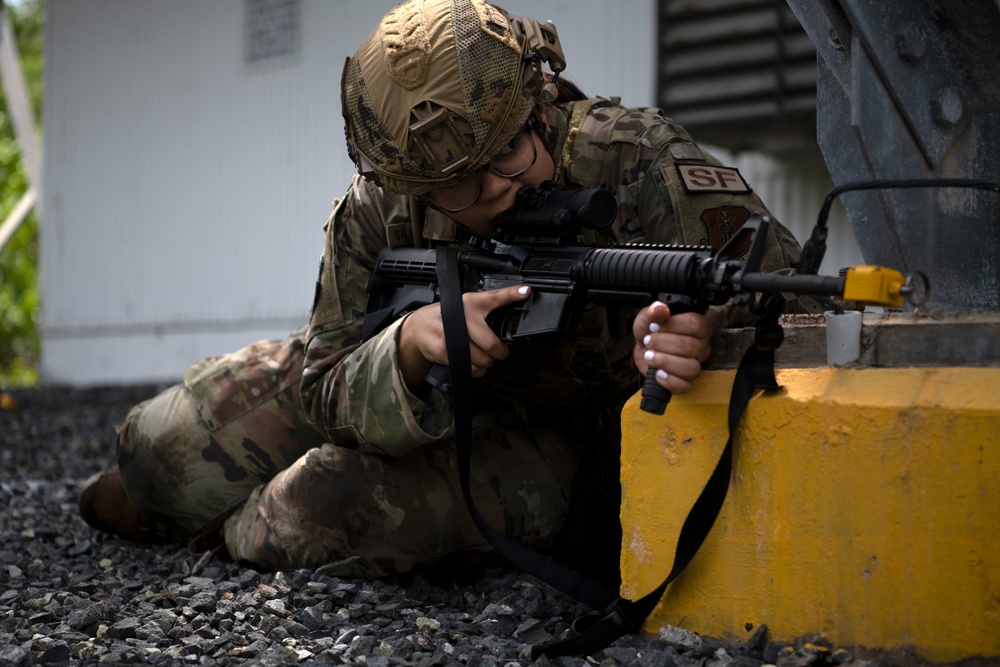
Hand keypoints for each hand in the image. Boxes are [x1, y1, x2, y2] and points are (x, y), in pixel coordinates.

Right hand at [398, 285, 531, 392]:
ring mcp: (452, 335)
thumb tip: (510, 331)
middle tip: (500, 351)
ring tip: (481, 355)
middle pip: (492, 344)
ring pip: (483, 359)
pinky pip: (470, 368)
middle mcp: (463, 316)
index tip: (526, 291)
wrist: (417, 328)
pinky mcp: (444, 351)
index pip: (495, 297)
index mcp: (471, 302)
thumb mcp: (465, 307)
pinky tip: (470, 361)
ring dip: (487, 362)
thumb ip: (486, 314)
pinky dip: (475, 370)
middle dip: (501, 352)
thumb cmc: (445, 317)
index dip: (511, 294)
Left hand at [632, 301, 716, 394]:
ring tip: (650, 356)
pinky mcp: (685, 381)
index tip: (655, 326)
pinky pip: (684, 386)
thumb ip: (654, 311)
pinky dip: (668, 381)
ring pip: (690, 368)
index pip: (695, 324)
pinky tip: (658, 373)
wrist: (643, 347)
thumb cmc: (651, 330)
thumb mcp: (648, 316)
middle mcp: (700, 346)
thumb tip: (660, 308)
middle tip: (649, 341)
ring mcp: (695, 365)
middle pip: (690, 347)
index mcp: (698, 327)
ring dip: (665, 362)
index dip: (672, 325)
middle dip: (663, 344)